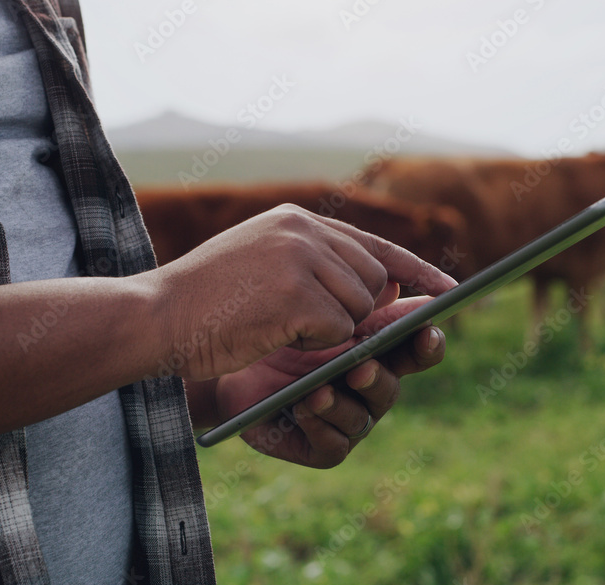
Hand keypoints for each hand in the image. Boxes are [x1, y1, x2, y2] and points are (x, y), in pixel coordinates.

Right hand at [145, 204, 455, 381]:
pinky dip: (314, 345)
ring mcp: (301, 259)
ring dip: (331, 330)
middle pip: (375, 280)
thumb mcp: (262, 265)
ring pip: (360, 307)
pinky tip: (273, 334)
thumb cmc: (205, 302)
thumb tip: (388, 290)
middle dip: (360, 313)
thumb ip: (318, 268)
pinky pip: (338, 331)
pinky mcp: (297, 294)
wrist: (155, 316)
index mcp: (296, 220)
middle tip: (322, 329)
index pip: (374, 244)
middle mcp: (304, 230)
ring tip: (280, 326)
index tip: (450, 291)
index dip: (416, 270)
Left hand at [213, 297, 447, 467]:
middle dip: (380, 377)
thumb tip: (394, 282)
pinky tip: (305, 408)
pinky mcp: (322, 447)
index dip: (428, 342)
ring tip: (321, 390)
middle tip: (363, 365)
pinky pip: (333, 445)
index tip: (428, 328)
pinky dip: (321, 427)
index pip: (416, 348)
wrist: (233, 359)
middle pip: (391, 386)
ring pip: (362, 417)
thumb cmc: (279, 324)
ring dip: (344, 404)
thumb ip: (354, 293)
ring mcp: (348, 419)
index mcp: (380, 350)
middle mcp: (370, 387)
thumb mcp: (314, 301)